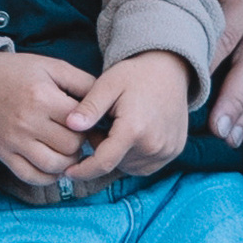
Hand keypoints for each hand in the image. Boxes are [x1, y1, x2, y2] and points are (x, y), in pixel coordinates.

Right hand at [0, 50, 96, 182]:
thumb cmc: (20, 73)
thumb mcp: (52, 67)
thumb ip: (82, 82)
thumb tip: (107, 101)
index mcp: (42, 97)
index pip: (80, 123)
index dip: (89, 124)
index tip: (87, 122)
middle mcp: (28, 122)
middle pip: (70, 147)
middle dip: (80, 144)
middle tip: (77, 136)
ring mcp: (14, 141)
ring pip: (54, 166)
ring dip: (67, 162)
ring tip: (67, 150)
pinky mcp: (3, 154)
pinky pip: (31, 177)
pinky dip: (47, 177)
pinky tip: (53, 165)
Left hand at [66, 50, 191, 183]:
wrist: (170, 69)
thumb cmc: (135, 75)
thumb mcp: (107, 84)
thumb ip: (89, 107)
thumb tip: (69, 125)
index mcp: (134, 129)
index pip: (103, 163)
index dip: (83, 171)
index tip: (68, 172)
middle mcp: (153, 145)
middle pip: (115, 163)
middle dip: (102, 151)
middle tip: (104, 124)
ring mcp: (166, 150)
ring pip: (129, 166)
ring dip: (118, 155)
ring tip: (119, 126)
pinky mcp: (174, 151)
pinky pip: (146, 165)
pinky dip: (135, 156)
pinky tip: (134, 134)